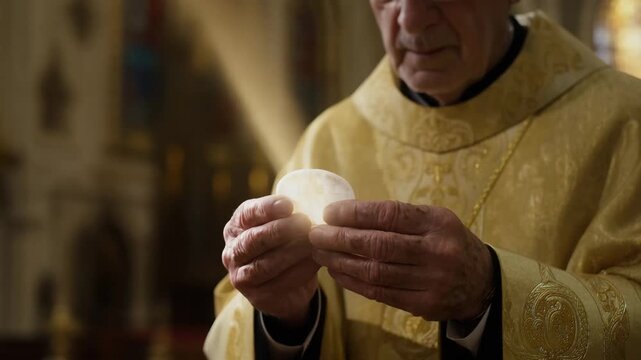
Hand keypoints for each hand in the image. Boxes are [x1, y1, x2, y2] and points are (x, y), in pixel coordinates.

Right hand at [222, 195, 318, 327]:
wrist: (287, 289)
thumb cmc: (284, 247)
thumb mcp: (282, 228)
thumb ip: (289, 217)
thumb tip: (312, 206)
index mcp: (237, 227)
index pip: (247, 214)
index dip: (266, 209)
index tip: (288, 205)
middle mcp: (233, 251)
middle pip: (253, 239)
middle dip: (280, 230)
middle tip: (304, 223)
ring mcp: (241, 275)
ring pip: (265, 264)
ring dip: (292, 251)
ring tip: (312, 243)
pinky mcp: (255, 296)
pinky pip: (278, 283)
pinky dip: (299, 270)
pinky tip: (314, 261)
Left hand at [309, 200, 493, 321]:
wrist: (481, 281)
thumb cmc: (447, 242)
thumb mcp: (435, 219)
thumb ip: (399, 217)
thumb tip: (347, 214)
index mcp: (438, 222)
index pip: (390, 214)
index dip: (355, 213)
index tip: (329, 212)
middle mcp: (437, 251)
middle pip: (378, 244)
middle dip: (340, 238)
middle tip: (315, 234)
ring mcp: (432, 281)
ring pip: (375, 271)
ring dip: (341, 262)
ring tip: (320, 253)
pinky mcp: (425, 305)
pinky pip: (380, 293)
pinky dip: (353, 282)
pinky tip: (337, 272)